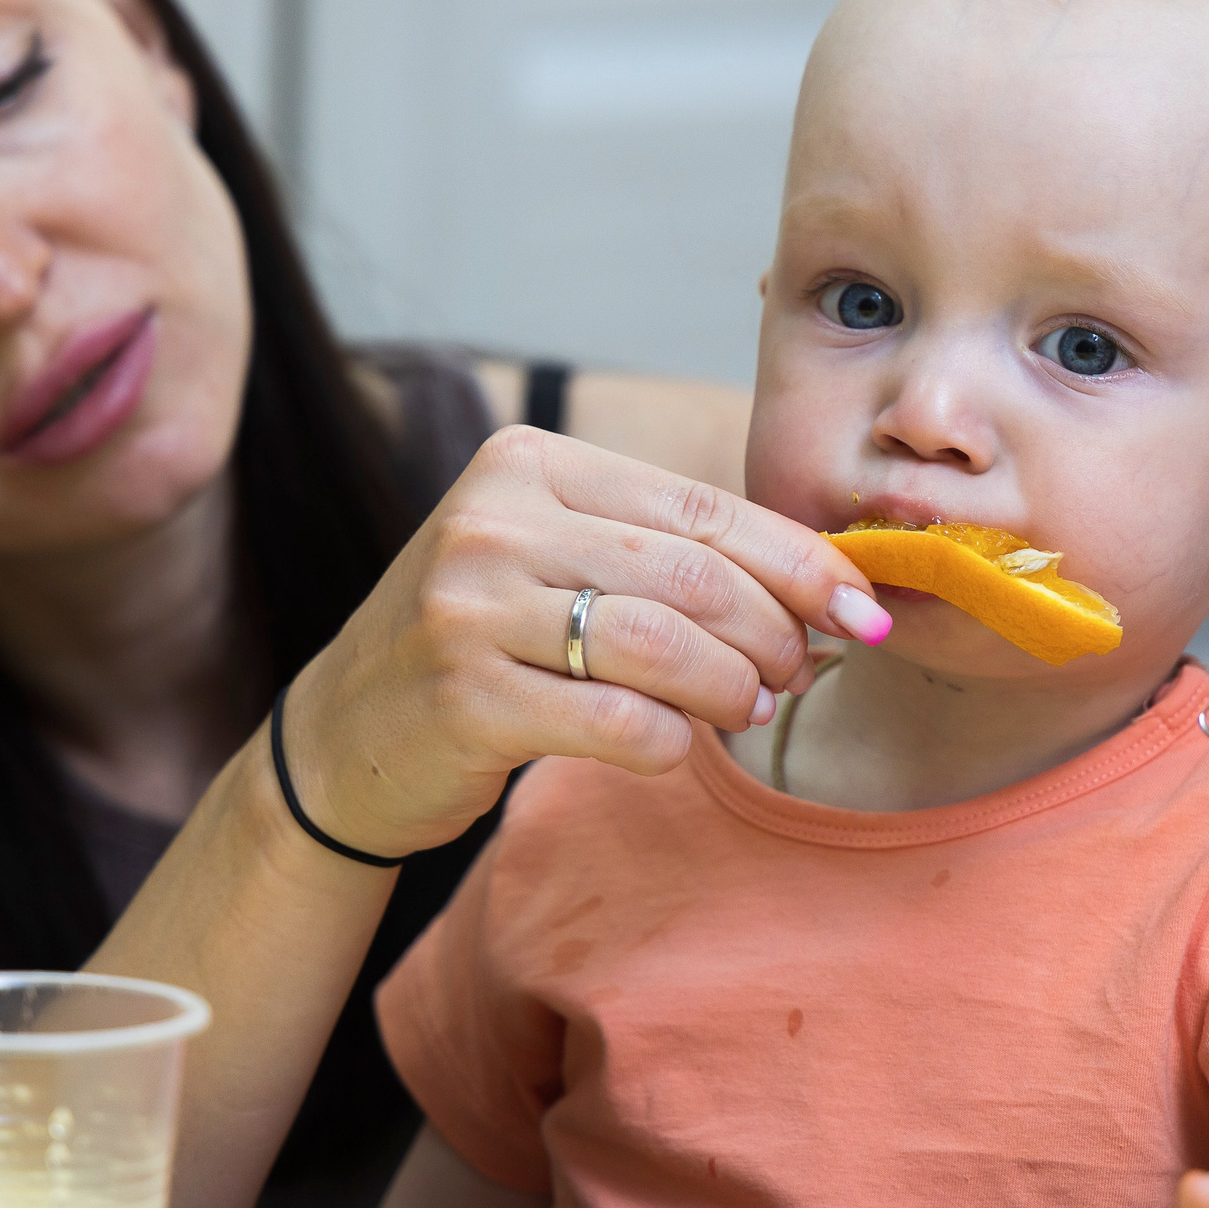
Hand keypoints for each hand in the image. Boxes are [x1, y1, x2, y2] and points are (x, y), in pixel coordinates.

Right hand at [285, 426, 887, 856]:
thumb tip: (822, 588)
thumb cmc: (482, 640)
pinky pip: (618, 723)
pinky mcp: (465, 698)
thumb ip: (661, 555)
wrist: (345, 735)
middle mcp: (493, 520)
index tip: (863, 608)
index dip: (798, 561)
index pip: (699, 506)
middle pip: (691, 575)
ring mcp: (470, 607)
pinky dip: (671, 741)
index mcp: (528, 463)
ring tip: (752, 709)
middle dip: (775, 632)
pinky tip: (677, 744)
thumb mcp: (552, 559)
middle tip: (802, 673)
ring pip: (662, 645)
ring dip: (733, 688)